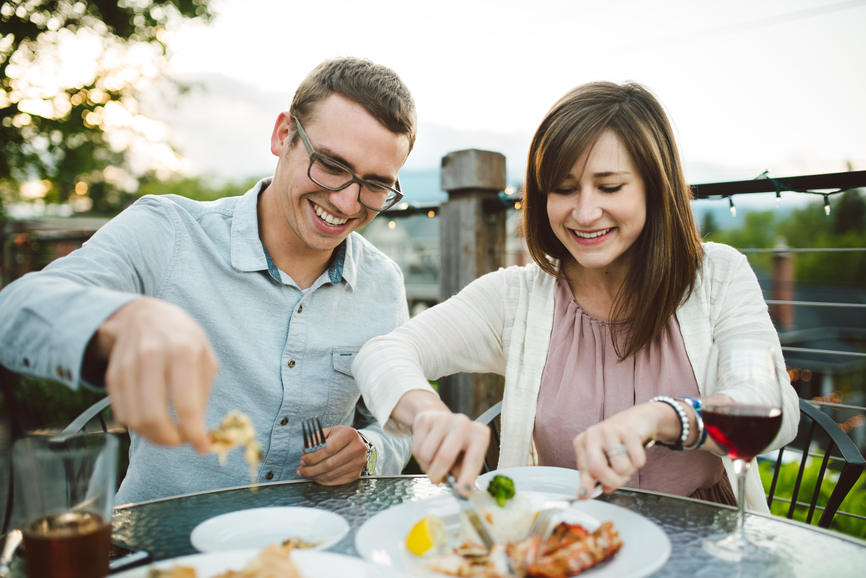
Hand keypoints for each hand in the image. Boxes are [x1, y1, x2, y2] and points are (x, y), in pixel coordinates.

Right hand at [94, 298, 217, 452]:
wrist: (144, 315)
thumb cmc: (182, 338)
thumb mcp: (205, 356)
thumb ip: (203, 392)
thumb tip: (199, 431)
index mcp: (182, 350)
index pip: (185, 403)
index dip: (194, 432)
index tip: (202, 447)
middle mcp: (151, 357)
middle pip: (153, 415)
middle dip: (169, 440)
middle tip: (181, 442)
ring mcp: (127, 366)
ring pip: (134, 418)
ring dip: (153, 436)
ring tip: (168, 434)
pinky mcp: (112, 375)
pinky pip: (121, 413)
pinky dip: (138, 426)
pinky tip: (152, 422)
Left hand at [297, 425, 367, 484]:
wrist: (357, 443)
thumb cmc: (340, 437)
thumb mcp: (329, 432)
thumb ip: (316, 439)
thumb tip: (306, 449)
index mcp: (349, 434)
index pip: (329, 449)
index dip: (313, 456)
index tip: (303, 460)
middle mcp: (357, 449)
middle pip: (329, 464)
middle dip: (311, 469)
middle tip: (301, 469)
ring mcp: (358, 463)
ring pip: (331, 474)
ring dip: (315, 476)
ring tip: (306, 473)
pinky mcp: (356, 474)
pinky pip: (336, 481)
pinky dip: (323, 481)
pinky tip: (316, 476)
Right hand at [411, 410, 489, 492]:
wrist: (440, 421)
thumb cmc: (456, 445)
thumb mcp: (466, 458)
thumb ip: (464, 473)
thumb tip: (461, 489)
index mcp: (479, 434)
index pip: (473, 459)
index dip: (467, 477)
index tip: (463, 492)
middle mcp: (463, 423)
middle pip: (444, 457)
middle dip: (437, 474)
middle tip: (436, 479)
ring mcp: (443, 419)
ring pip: (426, 454)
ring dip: (426, 465)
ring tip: (433, 461)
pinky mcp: (425, 419)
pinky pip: (416, 448)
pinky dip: (418, 457)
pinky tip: (427, 450)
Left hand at [573, 403, 663, 498]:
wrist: (637, 420)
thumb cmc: (617, 442)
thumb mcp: (601, 458)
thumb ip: (594, 477)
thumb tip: (586, 494)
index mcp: (582, 442)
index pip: (584, 469)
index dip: (586, 485)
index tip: (584, 496)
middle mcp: (592, 434)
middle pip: (597, 469)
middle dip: (613, 481)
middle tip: (620, 478)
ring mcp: (609, 430)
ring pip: (621, 468)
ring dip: (629, 471)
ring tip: (627, 459)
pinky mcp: (628, 431)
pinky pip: (637, 461)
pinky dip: (639, 462)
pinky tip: (635, 451)